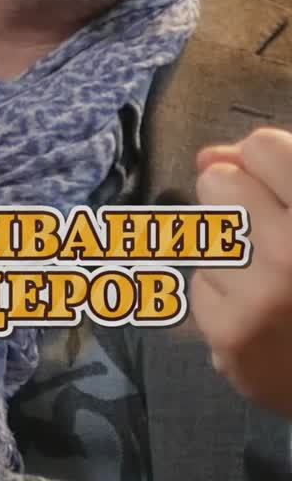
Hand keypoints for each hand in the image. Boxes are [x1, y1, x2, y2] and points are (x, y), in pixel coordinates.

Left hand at [190, 128, 291, 415]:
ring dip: (231, 255)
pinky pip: (199, 283)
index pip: (262, 146)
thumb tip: (206, 157)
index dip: (268, 168)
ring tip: (274, 286)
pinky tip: (260, 319)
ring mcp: (261, 294)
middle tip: (275, 243)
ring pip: (203, 234)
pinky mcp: (230, 334)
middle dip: (238, 204)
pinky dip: (224, 300)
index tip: (282, 196)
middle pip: (216, 182)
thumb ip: (278, 173)